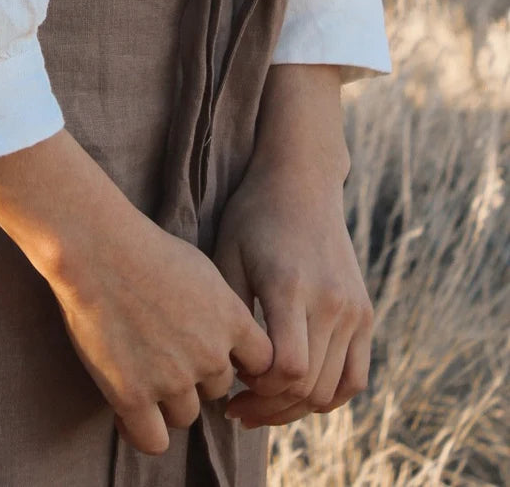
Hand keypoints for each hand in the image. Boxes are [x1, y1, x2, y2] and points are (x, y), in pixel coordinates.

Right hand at [52, 205, 274, 454]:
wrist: (97, 247)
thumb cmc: (143, 247)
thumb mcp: (201, 268)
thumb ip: (222, 307)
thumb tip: (228, 332)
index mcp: (232, 320)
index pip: (261, 364)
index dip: (235, 359)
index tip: (212, 350)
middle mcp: (210, 355)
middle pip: (217, 388)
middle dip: (195, 375)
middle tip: (160, 348)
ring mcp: (172, 379)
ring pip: (186, 414)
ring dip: (167, 399)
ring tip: (139, 370)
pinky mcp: (133, 396)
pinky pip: (153, 440)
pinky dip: (142, 431)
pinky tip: (126, 411)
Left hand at [211, 72, 372, 428]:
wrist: (301, 183)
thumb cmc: (252, 217)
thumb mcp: (227, 256)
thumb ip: (230, 313)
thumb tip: (226, 369)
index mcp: (290, 286)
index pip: (286, 368)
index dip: (257, 390)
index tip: (229, 384)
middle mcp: (330, 302)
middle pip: (308, 386)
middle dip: (269, 407)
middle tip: (235, 409)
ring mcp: (354, 310)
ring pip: (332, 389)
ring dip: (296, 408)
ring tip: (260, 406)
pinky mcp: (365, 314)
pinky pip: (354, 377)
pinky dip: (328, 397)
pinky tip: (295, 396)